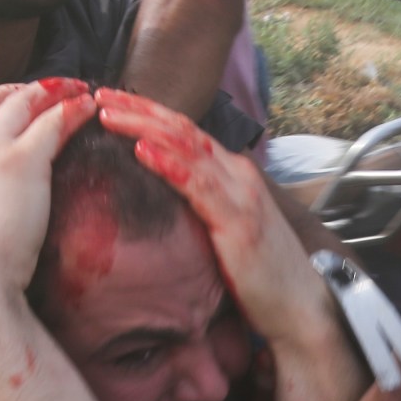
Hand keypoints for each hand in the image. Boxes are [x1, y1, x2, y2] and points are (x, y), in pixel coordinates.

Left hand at [96, 86, 332, 343]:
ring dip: (144, 126)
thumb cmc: (263, 275)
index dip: (148, 113)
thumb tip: (165, 202)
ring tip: (109, 113)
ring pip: (186, 147)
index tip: (113, 102)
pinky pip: (197, 185)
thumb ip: (203, 207)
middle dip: (139, 108)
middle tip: (100, 94)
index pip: (186, 132)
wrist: (300, 307)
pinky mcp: (238, 221)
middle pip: (182, 129)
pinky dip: (168, 163)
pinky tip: (141, 150)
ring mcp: (241, 194)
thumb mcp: (227, 230)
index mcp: (234, 174)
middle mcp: (239, 174)